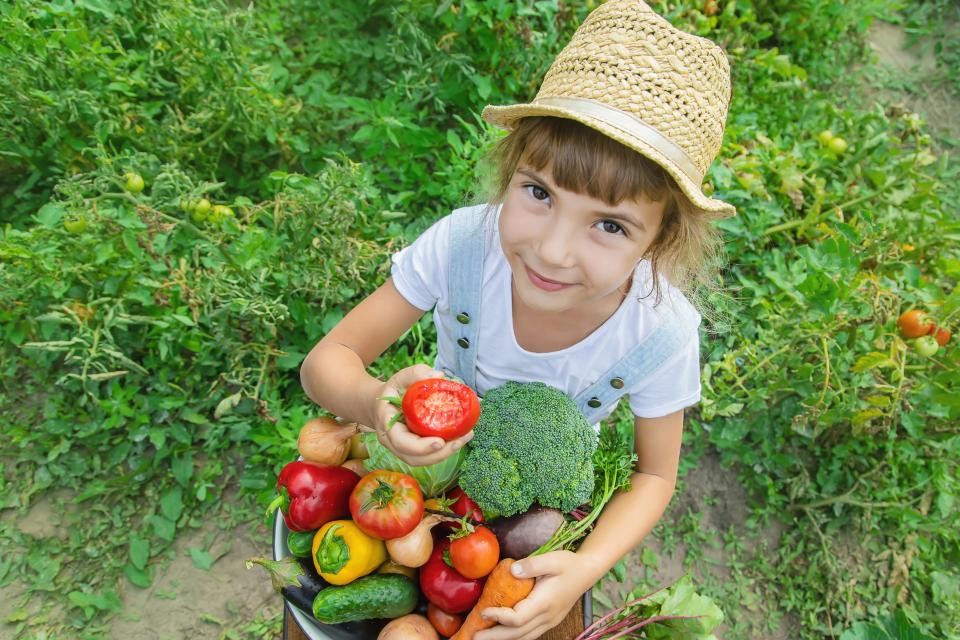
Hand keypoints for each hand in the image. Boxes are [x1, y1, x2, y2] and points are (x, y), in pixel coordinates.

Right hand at [366, 364, 473, 465]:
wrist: (382, 404)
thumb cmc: (393, 390)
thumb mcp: (401, 378)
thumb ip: (417, 373)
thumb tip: (439, 376)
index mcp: (386, 424)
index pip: (401, 442)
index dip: (421, 446)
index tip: (440, 441)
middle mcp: (392, 442)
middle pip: (415, 458)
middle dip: (440, 453)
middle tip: (461, 439)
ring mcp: (402, 449)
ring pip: (423, 460)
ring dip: (446, 453)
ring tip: (465, 437)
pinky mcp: (413, 451)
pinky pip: (428, 456)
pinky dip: (444, 450)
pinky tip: (460, 438)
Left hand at [475, 551, 592, 639]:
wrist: (587, 571)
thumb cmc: (569, 564)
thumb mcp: (552, 559)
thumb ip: (532, 564)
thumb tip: (512, 570)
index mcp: (544, 603)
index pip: (517, 619)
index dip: (498, 617)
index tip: (483, 611)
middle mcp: (547, 617)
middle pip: (517, 634)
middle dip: (495, 637)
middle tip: (474, 637)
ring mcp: (549, 621)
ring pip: (524, 637)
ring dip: (504, 639)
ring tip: (485, 637)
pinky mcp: (549, 620)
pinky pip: (530, 633)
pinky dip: (515, 636)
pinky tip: (503, 632)